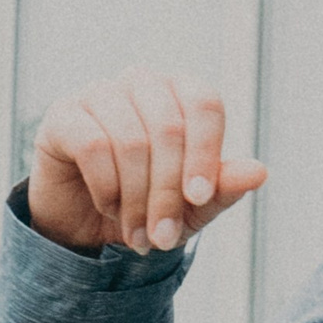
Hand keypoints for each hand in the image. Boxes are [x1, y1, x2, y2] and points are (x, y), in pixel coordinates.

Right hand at [26, 70, 266, 255]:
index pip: (204, 103)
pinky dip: (106, 188)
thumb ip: (222, 188)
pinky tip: (110, 208)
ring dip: (137, 200)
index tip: (198, 198)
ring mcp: (100, 93)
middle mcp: (142, 84)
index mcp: (180, 94)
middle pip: (168, 128)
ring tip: (138, 235)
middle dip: (168, 193)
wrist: (88, 227)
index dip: (205, 151)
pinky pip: (92, 146)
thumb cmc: (147, 207)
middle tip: (164, 238)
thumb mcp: (191, 208)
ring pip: (130, 141)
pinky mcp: (64, 115)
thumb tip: (259, 172)